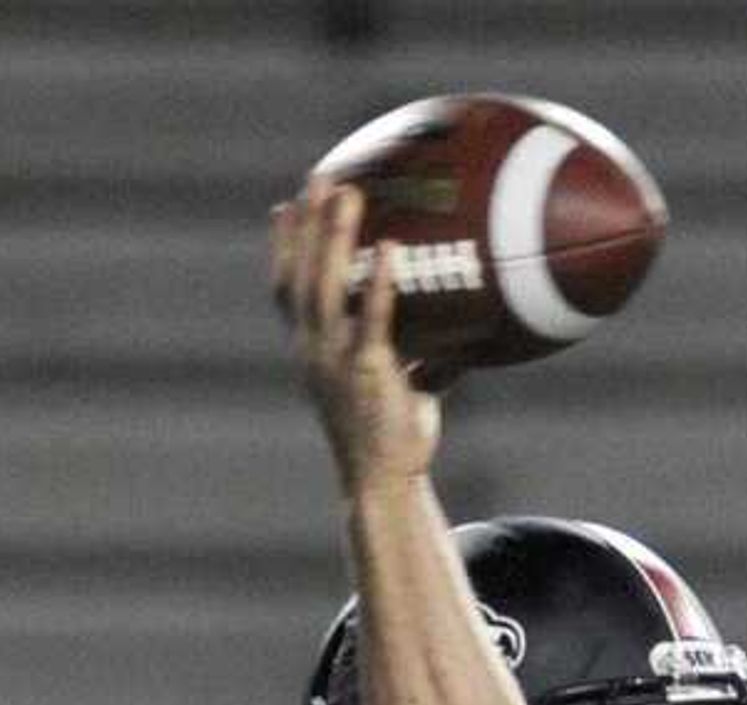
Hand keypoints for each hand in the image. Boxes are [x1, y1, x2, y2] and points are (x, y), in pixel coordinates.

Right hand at [271, 179, 440, 491]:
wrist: (384, 483)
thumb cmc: (393, 439)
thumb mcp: (403, 389)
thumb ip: (421, 358)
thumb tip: (464, 339)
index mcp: (313, 351)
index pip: (287, 290)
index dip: (282, 248)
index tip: (284, 208)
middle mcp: (314, 348)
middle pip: (300, 272)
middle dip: (306, 224)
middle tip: (319, 178)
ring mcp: (334, 359)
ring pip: (324, 285)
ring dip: (332, 237)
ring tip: (347, 194)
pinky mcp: (366, 372)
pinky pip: (371, 317)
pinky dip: (380, 281)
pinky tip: (390, 247)